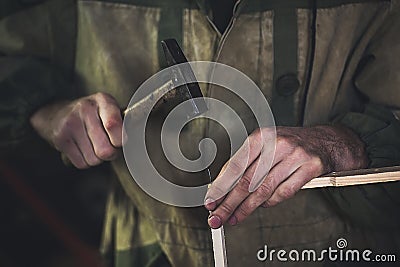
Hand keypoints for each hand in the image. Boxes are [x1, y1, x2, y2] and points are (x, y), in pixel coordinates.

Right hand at [30, 93, 122, 168]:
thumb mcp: (109, 110)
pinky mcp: (60, 138)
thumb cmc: (92, 115)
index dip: (119, 140)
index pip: (113, 125)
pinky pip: (81, 163)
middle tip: (108, 145)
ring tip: (92, 145)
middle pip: (106, 150)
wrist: (58, 113)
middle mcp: (86, 109)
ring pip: (94, 159)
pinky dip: (84, 161)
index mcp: (103, 100)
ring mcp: (71, 123)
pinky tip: (82, 148)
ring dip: (96, 158)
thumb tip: (136, 139)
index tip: (119, 141)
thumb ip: (123, 122)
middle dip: (110, 153)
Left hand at [205, 125, 367, 227]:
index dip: (220, 186)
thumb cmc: (289, 145)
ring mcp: (295, 155)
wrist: (325, 140)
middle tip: (217, 217)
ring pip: (264, 189)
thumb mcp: (265, 146)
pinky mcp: (310, 167)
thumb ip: (245, 164)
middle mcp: (276, 144)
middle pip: (247, 180)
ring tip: (234, 218)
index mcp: (261, 137)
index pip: (235, 166)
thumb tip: (222, 187)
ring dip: (246, 208)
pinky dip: (270, 203)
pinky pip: (284, 192)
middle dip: (229, 203)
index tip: (210, 201)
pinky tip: (261, 207)